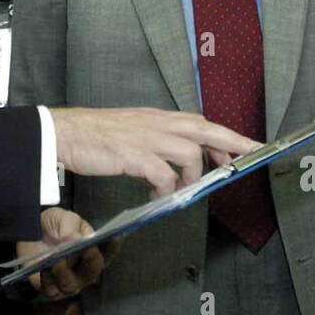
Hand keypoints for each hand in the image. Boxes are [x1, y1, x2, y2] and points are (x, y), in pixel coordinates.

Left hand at [16, 208, 120, 300]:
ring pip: (71, 284)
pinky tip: (42, 266)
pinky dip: (47, 278)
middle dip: (91, 259)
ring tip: (56, 259)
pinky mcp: (50, 288)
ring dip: (64, 271)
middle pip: (93, 271)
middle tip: (85, 248)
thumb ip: (71, 226)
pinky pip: (51, 290)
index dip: (114, 244)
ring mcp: (69, 281)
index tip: (114, 234)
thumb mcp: (64, 218)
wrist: (30, 233)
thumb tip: (74, 239)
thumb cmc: (54, 226)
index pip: (110, 250)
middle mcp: (85, 270)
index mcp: (94, 250)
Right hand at [50, 107, 258, 197]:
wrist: (63, 133)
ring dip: (192, 176)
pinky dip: (166, 189)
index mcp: (155, 117)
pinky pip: (163, 175)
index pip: (198, 121)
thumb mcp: (131, 130)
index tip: (242, 146)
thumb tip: (174, 163)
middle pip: (205, 129)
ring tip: (181, 191)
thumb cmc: (93, 134)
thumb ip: (154, 140)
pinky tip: (156, 197)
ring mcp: (146, 138)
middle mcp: (155, 123)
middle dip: (231, 142)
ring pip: (190, 153)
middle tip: (250, 155)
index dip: (223, 134)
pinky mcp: (133, 155)